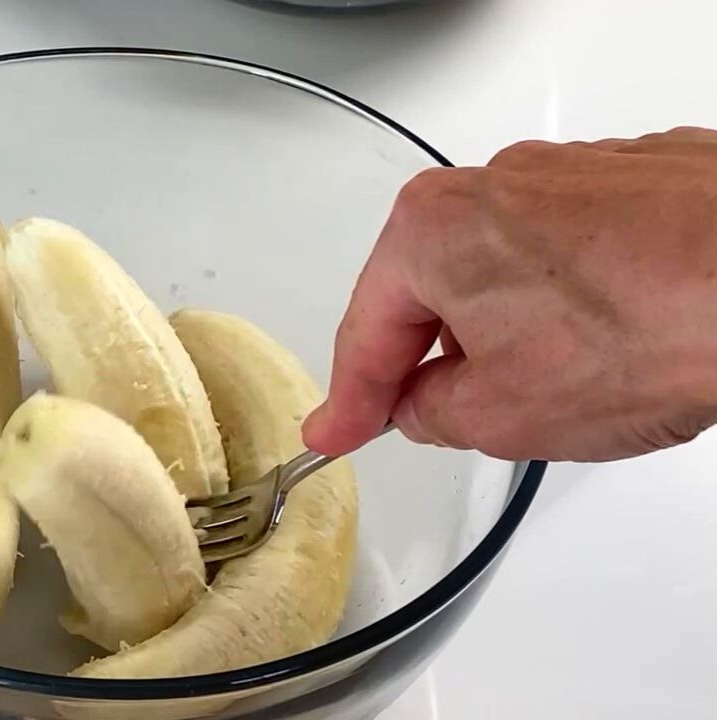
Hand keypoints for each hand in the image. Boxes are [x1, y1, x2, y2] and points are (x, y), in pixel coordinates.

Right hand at [303, 127, 716, 461]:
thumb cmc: (649, 328)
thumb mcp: (502, 414)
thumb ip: (433, 413)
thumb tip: (426, 404)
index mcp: (430, 231)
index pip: (366, 333)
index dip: (349, 401)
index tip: (336, 431)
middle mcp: (491, 184)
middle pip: (433, 290)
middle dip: (435, 357)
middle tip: (439, 416)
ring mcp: (567, 174)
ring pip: (506, 269)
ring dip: (512, 329)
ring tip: (561, 382)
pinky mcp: (635, 179)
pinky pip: (574, 250)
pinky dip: (576, 299)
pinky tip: (612, 341)